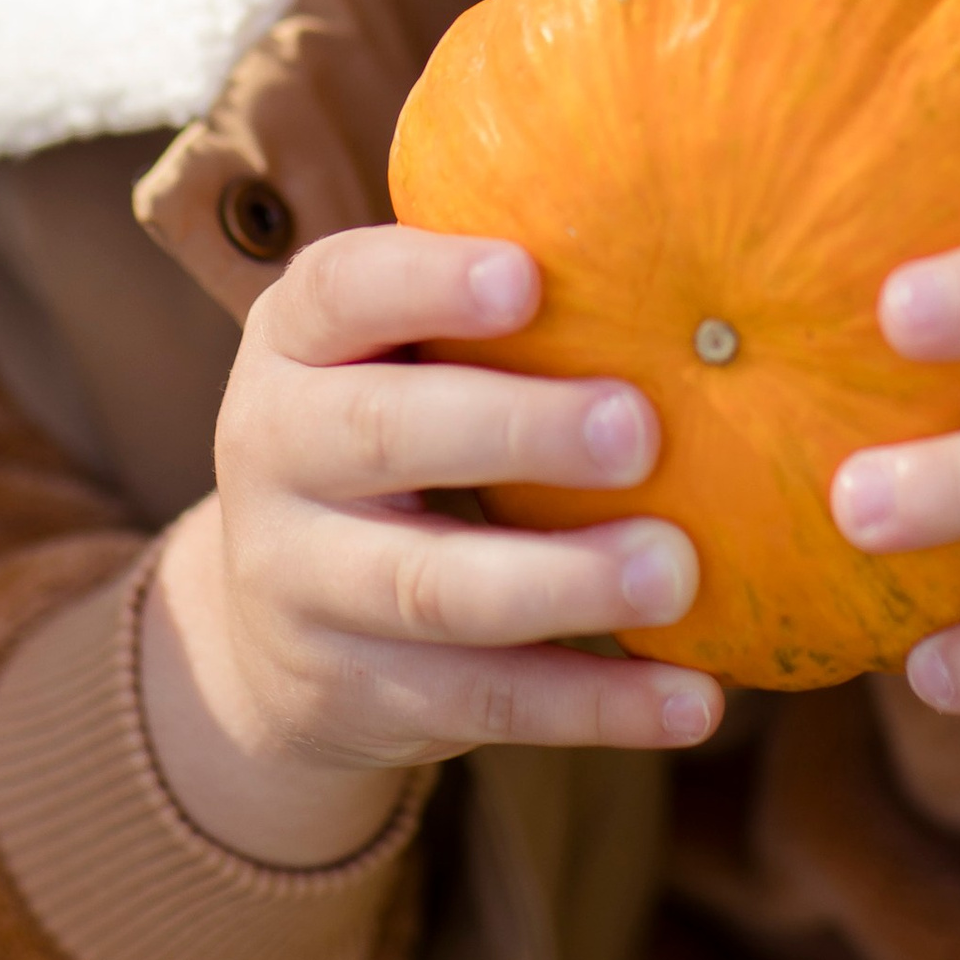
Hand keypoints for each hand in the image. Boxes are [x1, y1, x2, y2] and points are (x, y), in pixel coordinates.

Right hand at [143, 225, 721, 866]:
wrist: (267, 626)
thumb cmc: (390, 429)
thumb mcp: (390, 355)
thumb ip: (489, 307)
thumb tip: (683, 253)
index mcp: (293, 342)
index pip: (340, 291)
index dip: (428, 282)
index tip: (529, 277)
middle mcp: (275, 452)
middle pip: (382, 435)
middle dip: (514, 430)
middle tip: (639, 428)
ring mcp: (303, 584)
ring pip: (432, 589)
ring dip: (564, 582)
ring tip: (675, 570)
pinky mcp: (357, 695)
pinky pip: (485, 703)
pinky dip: (596, 705)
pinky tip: (692, 699)